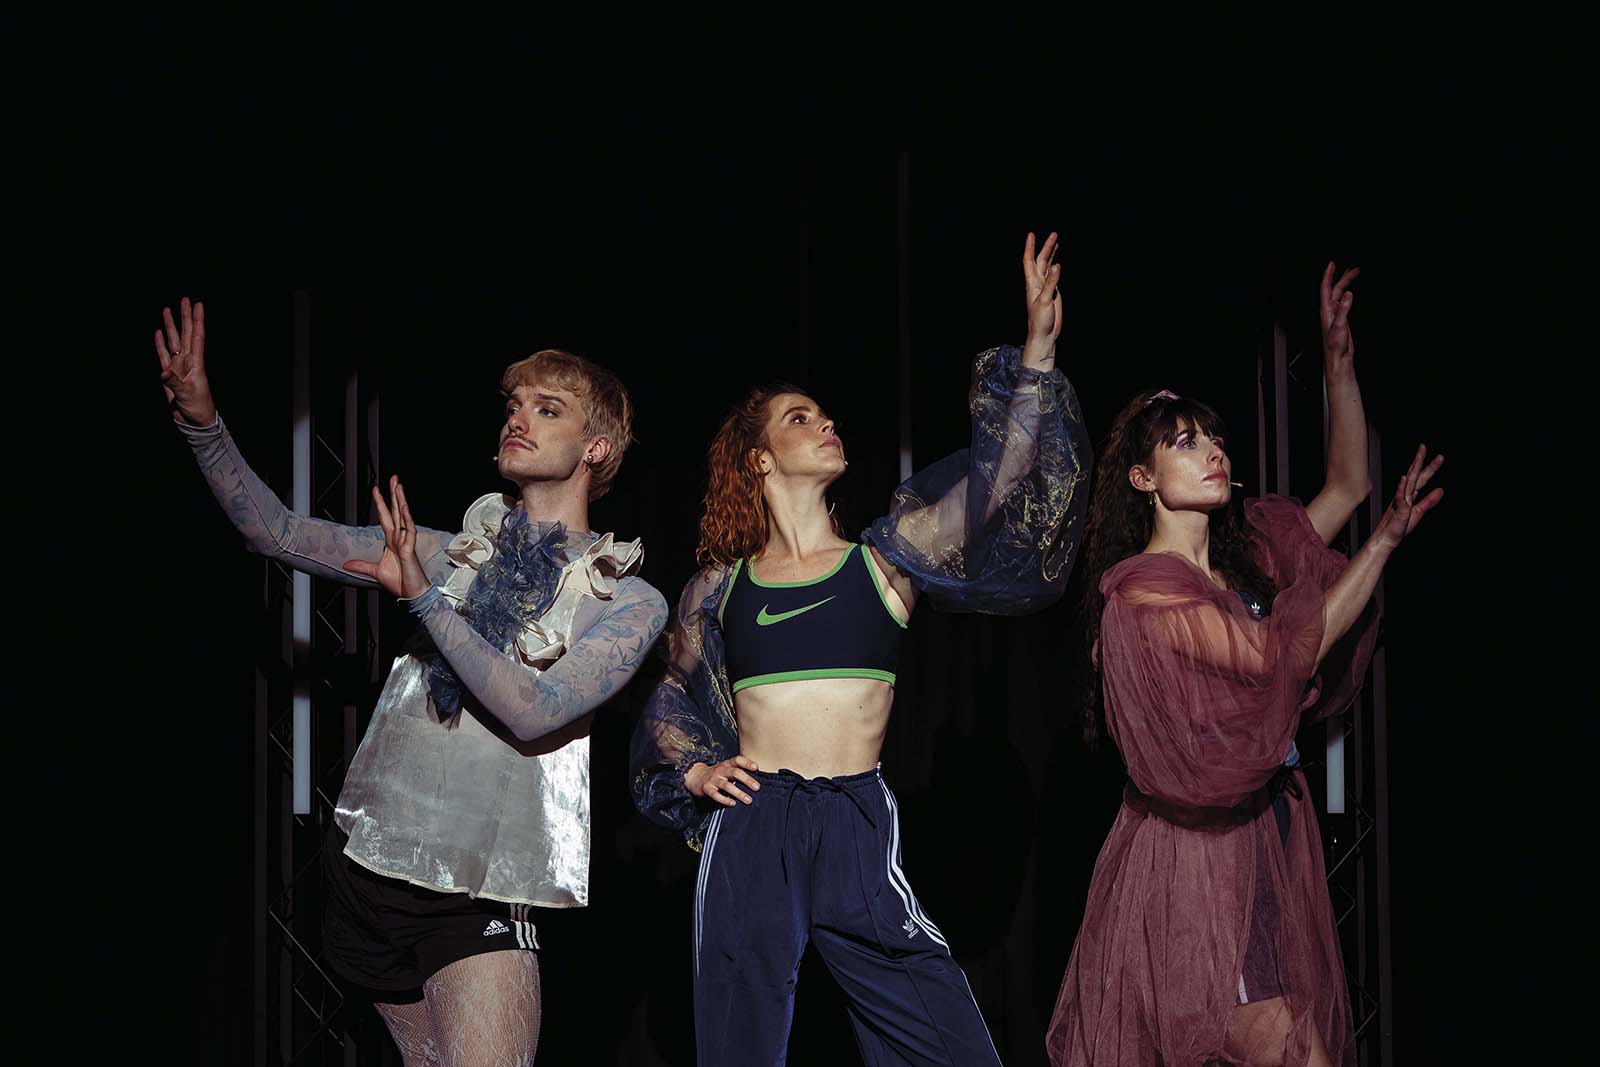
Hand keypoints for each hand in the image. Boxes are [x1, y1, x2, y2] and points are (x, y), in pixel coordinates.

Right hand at [154, 296, 216, 426]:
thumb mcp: (187, 395)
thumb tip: (163, 371)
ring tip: (167, 309)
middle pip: (185, 334)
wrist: (193, 421)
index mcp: (196, 363)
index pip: (197, 337)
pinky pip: (163, 355)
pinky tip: (160, 332)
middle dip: (184, 316)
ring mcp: (177, 367)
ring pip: (173, 341)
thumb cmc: (197, 408)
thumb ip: (174, 382)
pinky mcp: (168, 375)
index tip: (198, 304)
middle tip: (185, 299)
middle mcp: (187, 361)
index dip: (197, 321)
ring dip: (171, 326)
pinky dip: (160, 343)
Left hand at [343, 476, 431, 597]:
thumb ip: (361, 566)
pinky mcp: (410, 549)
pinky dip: (406, 518)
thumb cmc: (400, 582)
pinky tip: (403, 506)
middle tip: (393, 478)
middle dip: (393, 494)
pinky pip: (408, 530)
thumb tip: (346, 563)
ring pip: (403, 516)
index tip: (376, 490)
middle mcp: (399, 538)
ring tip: (398, 485)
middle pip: (395, 511)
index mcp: (392, 542)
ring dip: (400, 500)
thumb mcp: (375, 571)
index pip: (385, 518)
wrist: (411, 593)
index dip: (380, 504)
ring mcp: (406, 542)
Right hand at [685, 755, 761, 805]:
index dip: (747, 763)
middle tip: (757, 787)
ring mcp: (713, 779)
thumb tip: (759, 779)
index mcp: (727, 764)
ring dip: (739, 793)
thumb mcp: (727, 768)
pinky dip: (724, 800)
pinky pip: (715, 795)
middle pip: (735, 772)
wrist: (695, 776)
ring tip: (748, 800)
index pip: (738, 760)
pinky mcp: (707, 788)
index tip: (756, 768)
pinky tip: (732, 804)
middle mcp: (721, 770)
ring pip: (727, 785)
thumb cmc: (717, 774)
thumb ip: (739, 771)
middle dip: (747, 780)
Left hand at [1021, 231, 1062, 368]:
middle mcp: (1038, 283)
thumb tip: (1057, 265)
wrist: (1045, 334)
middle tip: (1054, 234)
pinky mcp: (1053, 293)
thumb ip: (1051, 283)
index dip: (1030, 248)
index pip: (1029, 261)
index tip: (1032, 235)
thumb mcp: (1045, 300)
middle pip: (1041, 261)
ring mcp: (1046, 287)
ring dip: (1051, 254)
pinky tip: (1057, 261)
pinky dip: (1056, 267)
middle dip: (1046, 247)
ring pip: (1048, 267)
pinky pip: (1054, 276)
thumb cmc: (1040, 320)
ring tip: (1056, 242)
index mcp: (1032, 283)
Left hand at [1320, 262, 1359, 376]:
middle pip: (1334, 289)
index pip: (1325, 288)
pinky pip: (1343, 302)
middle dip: (1342, 277)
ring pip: (1339, 294)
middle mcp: (1329, 311)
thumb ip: (1343, 309)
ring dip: (1346, 284)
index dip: (1328, 275)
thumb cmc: (1335, 346)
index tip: (1332, 264)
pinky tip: (1351, 292)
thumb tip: (1347, 295)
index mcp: (1325, 311)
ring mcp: (1335, 315)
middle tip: (1354, 268)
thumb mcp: (1340, 326)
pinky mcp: (1341, 319)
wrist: (1338, 358)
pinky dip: (1347, 294)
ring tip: (1354, 274)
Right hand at [1371, 445, 1443, 550]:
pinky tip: (1404, 479)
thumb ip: (1429, 501)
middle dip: (1420, 461)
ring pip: (1408, 481)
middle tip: (1424, 447)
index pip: (1421, 478)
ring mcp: (1400, 501)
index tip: (1437, 457)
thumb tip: (1440, 490)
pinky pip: (1399, 497)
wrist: (1386, 539)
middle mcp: (1404, 495)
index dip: (1429, 467)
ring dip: (1413, 469)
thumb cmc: (1398, 528)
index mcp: (1409, 496)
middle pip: (1414, 475)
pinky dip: (1401, 487)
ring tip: (1418, 457)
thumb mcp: (1419, 512)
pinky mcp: (1397, 509)